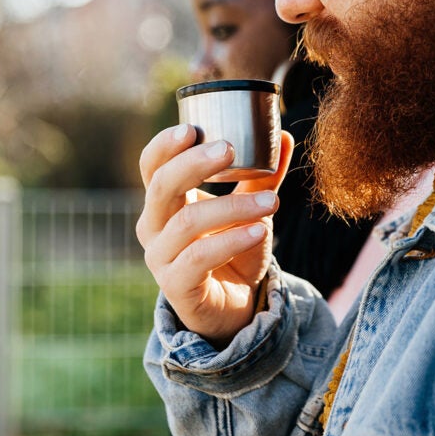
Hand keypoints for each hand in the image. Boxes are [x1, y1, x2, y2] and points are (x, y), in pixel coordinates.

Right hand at [136, 124, 294, 346]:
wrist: (235, 307)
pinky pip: (199, 258)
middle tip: (229, 148)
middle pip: (161, 187)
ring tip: (271, 202)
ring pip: (187, 223)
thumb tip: (283, 135)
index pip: (151, 166)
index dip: (165, 145)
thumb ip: (262, 177)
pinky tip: (259, 231)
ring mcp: (161, 258)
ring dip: (232, 207)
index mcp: (165, 201)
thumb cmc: (233, 251)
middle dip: (193, 164)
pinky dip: (231, 241)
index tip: (192, 128)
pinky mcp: (175, 286)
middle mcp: (154, 226)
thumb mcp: (249, 210)